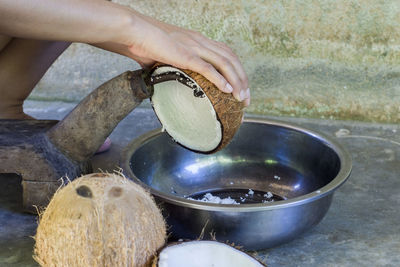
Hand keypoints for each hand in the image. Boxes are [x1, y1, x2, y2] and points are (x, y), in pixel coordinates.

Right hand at [96, 14, 249, 105]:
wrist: (134, 32)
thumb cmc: (145, 43)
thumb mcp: (165, 56)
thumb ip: (172, 68)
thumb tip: (166, 84)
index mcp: (198, 40)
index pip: (226, 54)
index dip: (236, 70)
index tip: (240, 86)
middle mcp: (201, 42)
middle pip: (231, 59)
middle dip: (242, 79)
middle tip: (246, 98)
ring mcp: (194, 47)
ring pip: (224, 64)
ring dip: (236, 82)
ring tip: (241, 98)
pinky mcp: (185, 55)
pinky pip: (207, 68)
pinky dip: (219, 79)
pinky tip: (227, 90)